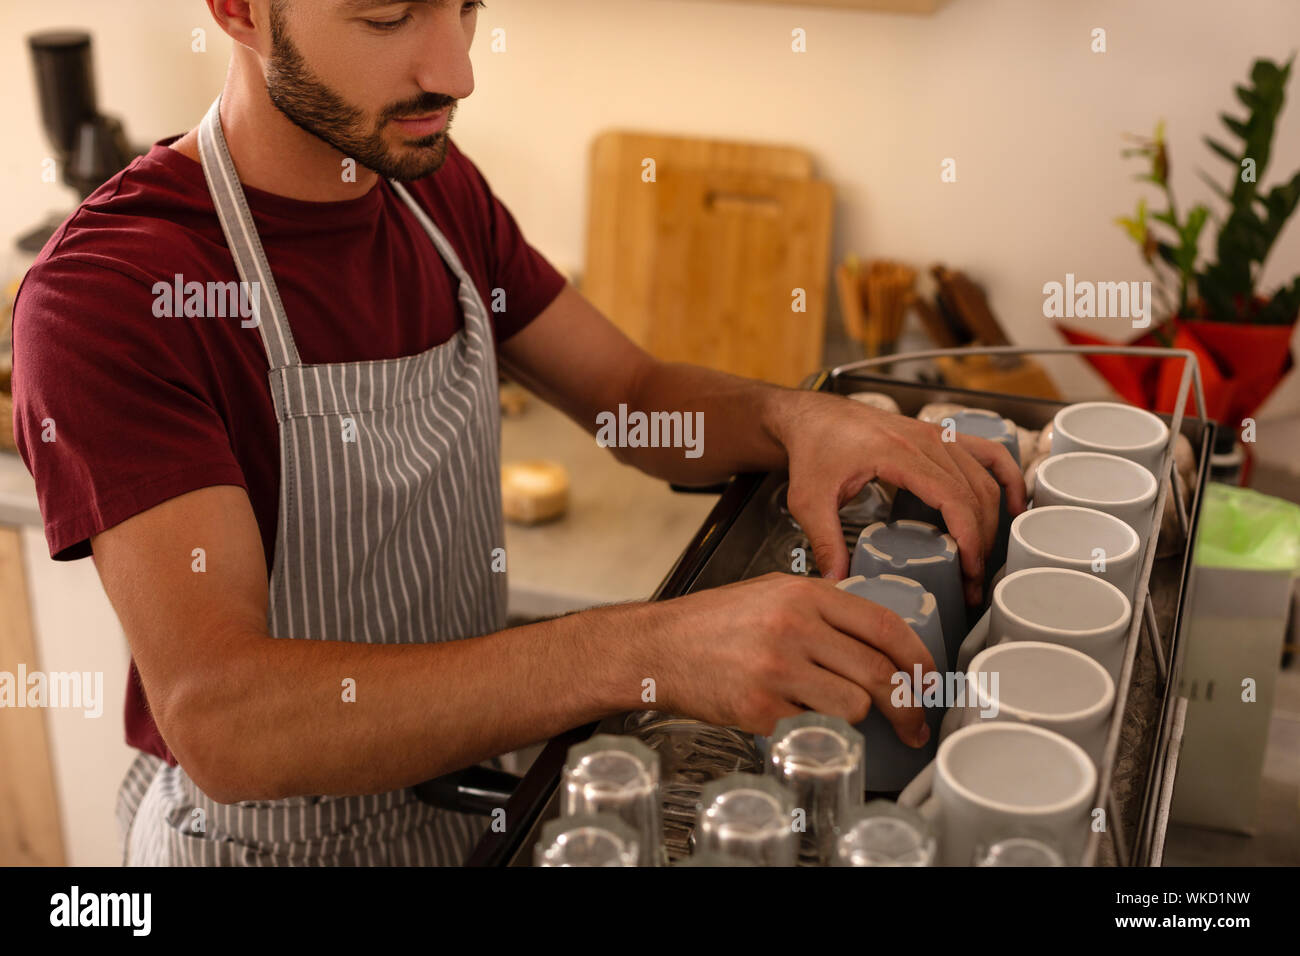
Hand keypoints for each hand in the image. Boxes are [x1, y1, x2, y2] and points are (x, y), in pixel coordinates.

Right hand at [652, 572, 935, 745]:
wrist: (658, 646)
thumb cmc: (713, 622)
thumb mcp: (773, 593)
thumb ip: (823, 607)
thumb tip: (876, 636)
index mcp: (803, 595)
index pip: (884, 626)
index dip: (918, 658)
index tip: (929, 680)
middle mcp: (794, 628)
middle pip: (878, 673)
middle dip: (906, 706)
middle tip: (913, 724)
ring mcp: (777, 669)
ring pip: (853, 707)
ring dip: (852, 716)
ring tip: (829, 709)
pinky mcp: (760, 708)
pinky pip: (810, 727)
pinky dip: (805, 725)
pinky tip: (783, 710)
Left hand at [772, 392, 1026, 603]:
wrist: (813, 417)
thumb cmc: (812, 452)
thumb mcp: (809, 501)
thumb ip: (823, 541)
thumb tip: (838, 583)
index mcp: (897, 453)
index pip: (952, 498)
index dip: (969, 538)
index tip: (969, 571)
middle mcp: (925, 440)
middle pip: (975, 493)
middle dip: (982, 541)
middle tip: (972, 581)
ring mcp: (936, 435)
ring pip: (985, 477)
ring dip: (993, 519)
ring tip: (984, 558)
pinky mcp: (939, 436)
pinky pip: (988, 453)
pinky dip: (1007, 478)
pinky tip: (1014, 506)